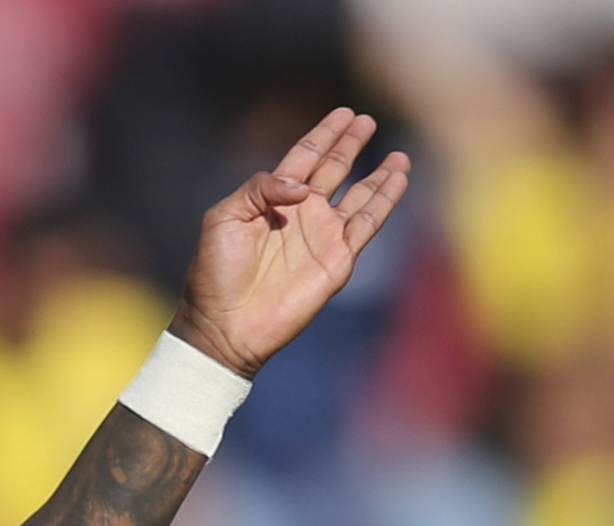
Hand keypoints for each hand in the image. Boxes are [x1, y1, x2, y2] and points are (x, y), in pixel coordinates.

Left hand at [176, 107, 413, 376]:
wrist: (225, 324)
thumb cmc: (215, 272)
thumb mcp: (224, 217)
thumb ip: (260, 187)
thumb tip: (303, 185)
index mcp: (273, 199)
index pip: (305, 157)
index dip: (324, 135)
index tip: (343, 113)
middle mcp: (302, 213)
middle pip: (334, 169)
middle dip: (350, 144)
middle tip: (367, 119)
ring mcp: (323, 236)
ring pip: (359, 195)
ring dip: (379, 174)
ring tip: (398, 155)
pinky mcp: (338, 259)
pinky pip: (368, 222)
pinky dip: (385, 199)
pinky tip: (398, 179)